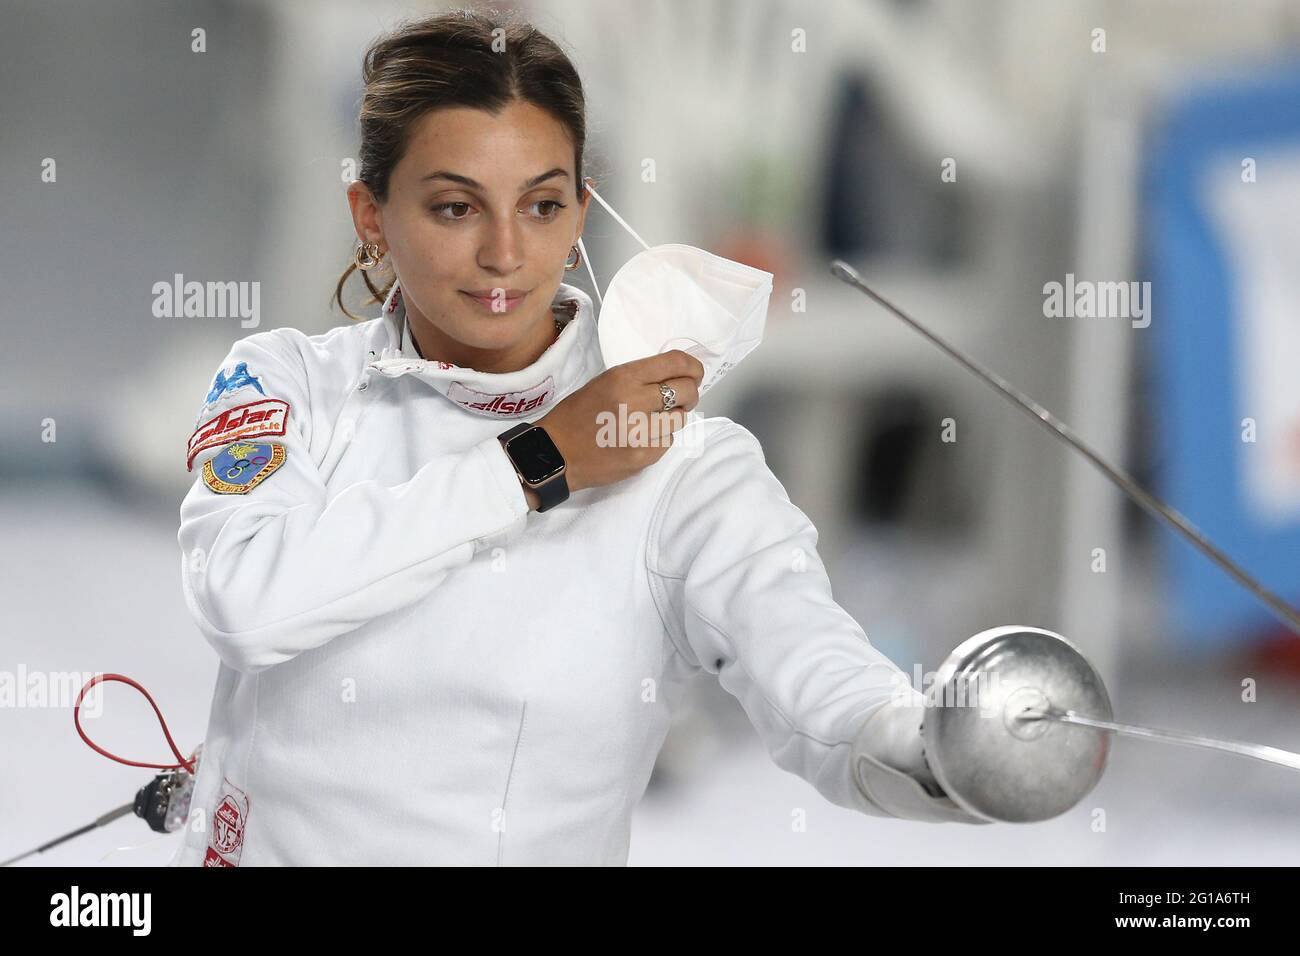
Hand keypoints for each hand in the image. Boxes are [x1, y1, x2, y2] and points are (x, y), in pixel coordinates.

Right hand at [534, 350, 704, 494]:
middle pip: (687, 391)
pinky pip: (667, 442)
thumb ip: (640, 378)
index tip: (695, 372)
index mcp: (624, 377)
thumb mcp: (605, 382)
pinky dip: (659, 439)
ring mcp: (641, 432)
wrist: (555, 453)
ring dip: (672, 418)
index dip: (693, 366)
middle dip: (689, 393)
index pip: (675, 363)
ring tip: (651, 421)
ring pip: (680, 420)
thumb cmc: (577, 414)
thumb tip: (678, 376)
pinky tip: (639, 439)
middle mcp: (635, 401)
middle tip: (681, 398)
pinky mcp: (643, 457)